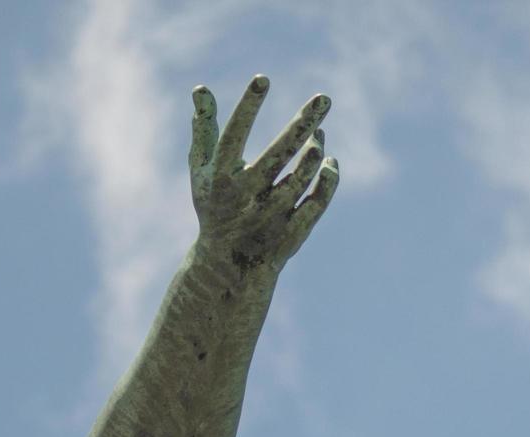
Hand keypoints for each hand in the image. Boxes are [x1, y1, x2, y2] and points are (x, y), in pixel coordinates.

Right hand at [189, 75, 338, 275]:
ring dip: (316, 148)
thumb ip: (202, 130)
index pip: (234, 135)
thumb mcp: (201, 171)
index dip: (247, 106)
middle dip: (303, 123)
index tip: (263, 78)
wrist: (230, 265)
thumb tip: (200, 89)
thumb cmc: (215, 206)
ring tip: (319, 130)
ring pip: (304, 175)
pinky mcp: (293, 232)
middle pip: (280, 154)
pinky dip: (328, 178)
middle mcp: (247, 197)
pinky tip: (329, 160)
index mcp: (222, 178)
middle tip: (324, 98)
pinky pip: (318, 200)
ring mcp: (272, 216)